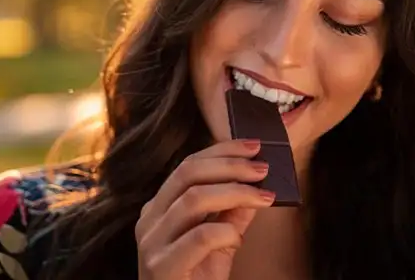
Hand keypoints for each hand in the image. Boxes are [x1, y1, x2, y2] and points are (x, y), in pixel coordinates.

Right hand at [135, 139, 274, 279]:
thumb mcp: (220, 242)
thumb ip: (233, 213)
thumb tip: (257, 182)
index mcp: (159, 208)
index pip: (188, 165)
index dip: (222, 150)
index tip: (254, 146)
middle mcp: (149, 220)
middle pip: (187, 173)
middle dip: (230, 165)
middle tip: (263, 168)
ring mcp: (151, 243)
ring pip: (193, 199)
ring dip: (236, 192)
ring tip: (264, 197)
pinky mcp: (161, 268)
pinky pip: (200, 237)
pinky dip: (227, 232)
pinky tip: (239, 239)